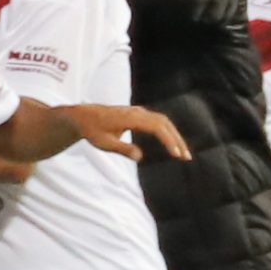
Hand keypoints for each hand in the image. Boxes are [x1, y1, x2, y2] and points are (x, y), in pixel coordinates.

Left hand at [67, 103, 190, 162]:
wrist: (84, 116)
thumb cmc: (92, 130)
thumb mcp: (104, 143)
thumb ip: (122, 149)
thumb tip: (139, 157)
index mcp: (131, 118)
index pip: (157, 127)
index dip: (168, 140)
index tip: (176, 154)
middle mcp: (138, 112)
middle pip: (165, 123)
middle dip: (177, 140)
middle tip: (186, 158)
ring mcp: (139, 112)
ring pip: (163, 122)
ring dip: (175, 136)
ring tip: (182, 154)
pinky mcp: (139, 114)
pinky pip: (158, 122)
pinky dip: (168, 132)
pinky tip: (172, 145)